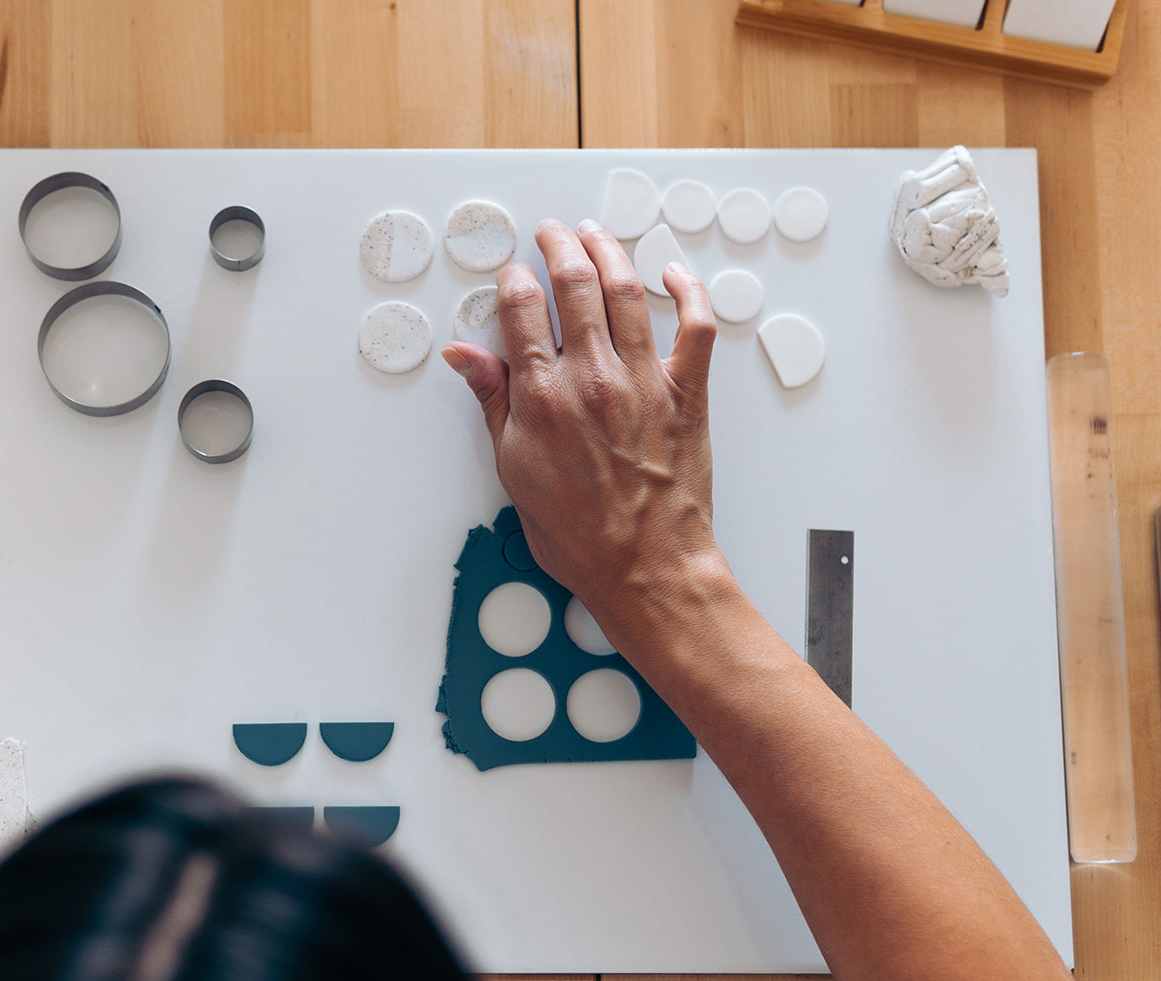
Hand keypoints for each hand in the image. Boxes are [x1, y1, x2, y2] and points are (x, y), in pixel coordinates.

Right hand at [441, 218, 726, 645]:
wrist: (645, 567)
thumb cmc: (579, 533)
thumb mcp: (513, 468)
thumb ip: (493, 401)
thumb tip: (465, 356)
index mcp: (543, 396)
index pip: (523, 308)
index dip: (515, 279)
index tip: (514, 273)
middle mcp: (592, 377)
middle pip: (574, 283)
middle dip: (559, 246)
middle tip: (553, 233)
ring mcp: (643, 379)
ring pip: (627, 289)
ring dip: (609, 251)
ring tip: (596, 235)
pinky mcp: (685, 392)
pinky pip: (695, 324)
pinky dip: (687, 290)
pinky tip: (673, 273)